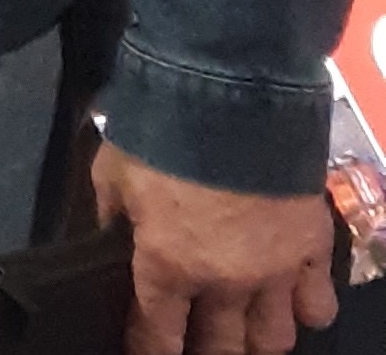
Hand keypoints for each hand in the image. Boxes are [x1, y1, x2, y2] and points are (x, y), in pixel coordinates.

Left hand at [94, 140, 335, 354]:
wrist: (228, 99)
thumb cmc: (159, 135)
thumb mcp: (113, 172)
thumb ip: (111, 212)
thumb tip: (111, 236)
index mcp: (168, 266)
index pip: (158, 333)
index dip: (150, 350)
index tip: (147, 354)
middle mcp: (224, 283)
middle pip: (221, 348)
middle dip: (206, 353)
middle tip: (197, 345)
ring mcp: (274, 272)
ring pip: (272, 339)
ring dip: (255, 341)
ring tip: (243, 333)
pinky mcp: (312, 251)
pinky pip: (318, 306)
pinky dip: (305, 312)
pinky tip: (291, 304)